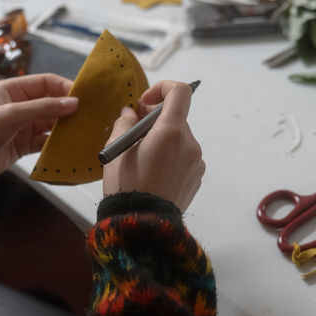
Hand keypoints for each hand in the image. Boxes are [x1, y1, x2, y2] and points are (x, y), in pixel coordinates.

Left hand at [0, 74, 76, 175]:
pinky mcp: (24, 144)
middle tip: (90, 115)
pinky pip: (46, 141)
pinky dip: (58, 144)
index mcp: (13, 90)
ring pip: (52, 123)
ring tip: (84, 132)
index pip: (46, 82)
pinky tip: (70, 147)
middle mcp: (20, 105)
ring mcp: (23, 125)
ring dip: (66, 127)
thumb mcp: (10, 115)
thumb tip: (74, 103)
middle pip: (52, 102)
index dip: (65, 87)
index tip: (84, 97)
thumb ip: (43, 108)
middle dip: (69, 109)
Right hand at [103, 80, 204, 211]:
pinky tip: (154, 174)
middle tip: (134, 134)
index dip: (162, 89)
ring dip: (163, 142)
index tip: (144, 102)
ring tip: (142, 161)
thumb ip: (125, 123)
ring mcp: (197, 161)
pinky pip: (184, 157)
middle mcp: (191, 143)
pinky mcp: (198, 176)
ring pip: (179, 139)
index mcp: (172, 131)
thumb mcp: (117, 150)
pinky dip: (171, 158)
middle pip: (176, 119)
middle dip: (155, 122)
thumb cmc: (127, 186)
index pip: (180, 92)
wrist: (143, 225)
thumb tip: (131, 112)